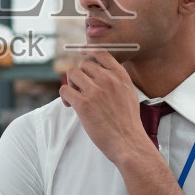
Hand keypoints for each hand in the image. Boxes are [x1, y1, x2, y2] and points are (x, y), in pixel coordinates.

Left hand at [58, 49, 151, 164]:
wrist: (128, 141)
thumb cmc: (128, 122)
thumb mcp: (129, 93)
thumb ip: (117, 80)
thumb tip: (101, 72)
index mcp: (120, 75)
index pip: (100, 53)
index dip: (88, 52)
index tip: (81, 53)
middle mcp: (108, 79)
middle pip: (83, 64)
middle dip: (80, 74)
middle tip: (81, 88)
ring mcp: (95, 91)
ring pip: (72, 73)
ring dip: (71, 83)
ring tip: (76, 96)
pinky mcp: (83, 104)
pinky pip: (64, 90)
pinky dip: (65, 96)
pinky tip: (71, 105)